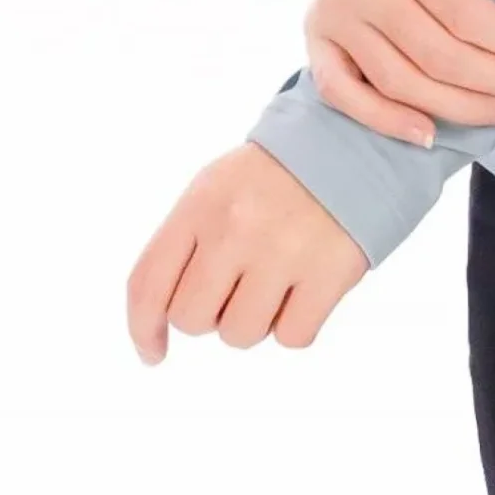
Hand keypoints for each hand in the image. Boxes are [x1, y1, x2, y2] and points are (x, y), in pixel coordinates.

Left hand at [126, 141, 365, 361]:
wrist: (352, 142)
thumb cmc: (273, 178)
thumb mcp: (216, 188)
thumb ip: (182, 245)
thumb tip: (155, 325)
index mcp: (201, 202)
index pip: (147, 284)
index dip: (142, 329)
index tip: (153, 353)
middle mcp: (236, 226)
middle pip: (192, 319)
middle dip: (210, 315)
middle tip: (237, 287)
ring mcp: (283, 250)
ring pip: (240, 335)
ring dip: (254, 321)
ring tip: (275, 281)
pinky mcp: (328, 272)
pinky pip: (291, 337)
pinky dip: (295, 325)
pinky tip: (305, 288)